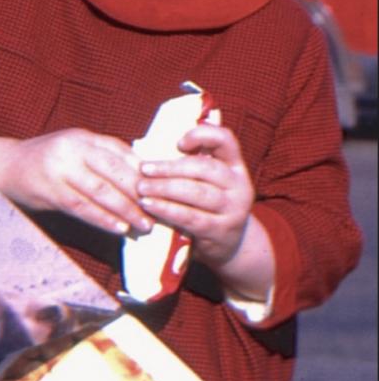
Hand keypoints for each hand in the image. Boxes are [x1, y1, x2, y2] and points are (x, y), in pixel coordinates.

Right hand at [0, 129, 152, 235]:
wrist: (5, 166)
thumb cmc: (46, 161)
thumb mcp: (73, 150)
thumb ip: (101, 158)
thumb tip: (141, 175)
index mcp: (82, 136)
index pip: (121, 151)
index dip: (145, 170)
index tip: (165, 188)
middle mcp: (72, 147)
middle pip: (115, 171)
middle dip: (140, 193)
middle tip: (162, 211)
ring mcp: (59, 168)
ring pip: (101, 190)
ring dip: (126, 210)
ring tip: (146, 225)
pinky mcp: (50, 189)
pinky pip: (82, 206)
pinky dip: (102, 218)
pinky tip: (119, 228)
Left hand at [135, 122, 253, 268]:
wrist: (227, 245)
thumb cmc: (205, 203)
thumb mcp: (206, 180)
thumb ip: (190, 162)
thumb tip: (151, 144)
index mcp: (234, 165)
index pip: (225, 139)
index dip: (201, 135)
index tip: (178, 144)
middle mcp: (239, 185)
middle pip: (204, 168)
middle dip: (169, 167)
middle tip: (143, 169)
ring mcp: (233, 209)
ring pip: (197, 192)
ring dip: (164, 188)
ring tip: (141, 188)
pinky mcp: (221, 231)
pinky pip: (191, 217)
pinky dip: (167, 210)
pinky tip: (149, 206)